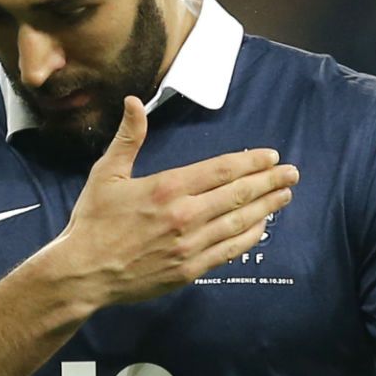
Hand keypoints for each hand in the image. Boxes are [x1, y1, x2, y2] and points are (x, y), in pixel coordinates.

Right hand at [42, 95, 297, 307]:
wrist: (83, 273)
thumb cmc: (93, 222)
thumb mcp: (106, 174)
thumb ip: (128, 138)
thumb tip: (135, 101)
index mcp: (166, 188)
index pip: (221, 170)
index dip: (250, 162)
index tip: (270, 156)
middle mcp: (184, 215)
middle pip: (238, 194)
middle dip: (269, 182)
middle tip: (292, 173)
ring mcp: (189, 245)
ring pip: (239, 222)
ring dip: (266, 208)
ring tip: (285, 196)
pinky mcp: (189, 270)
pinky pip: (228, 251)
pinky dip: (248, 237)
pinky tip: (261, 227)